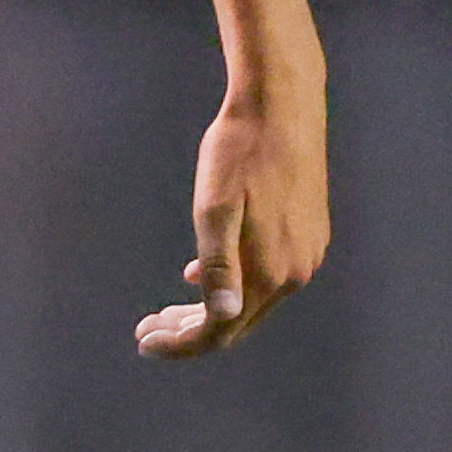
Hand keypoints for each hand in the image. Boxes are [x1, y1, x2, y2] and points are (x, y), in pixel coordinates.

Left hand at [140, 88, 326, 358]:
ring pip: (251, 301)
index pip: (220, 332)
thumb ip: (219, 268)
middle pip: (236, 322)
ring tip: (167, 309)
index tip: (142, 340)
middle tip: (147, 326)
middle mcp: (297, 271)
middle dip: (189, 331)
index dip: (179, 344)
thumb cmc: (239, 153)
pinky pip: (266, 276)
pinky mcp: (309, 233)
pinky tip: (199, 274)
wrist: (280, 106)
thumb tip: (223, 317)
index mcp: (272, 272)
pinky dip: (231, 285)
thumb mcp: (215, 211)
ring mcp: (307, 252)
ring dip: (208, 310)